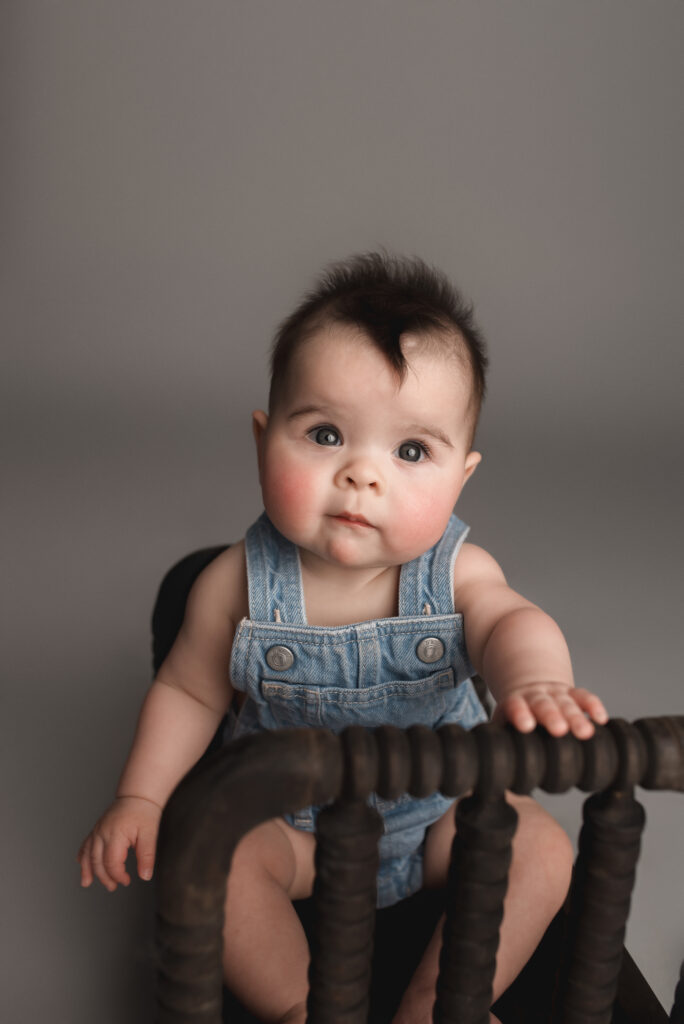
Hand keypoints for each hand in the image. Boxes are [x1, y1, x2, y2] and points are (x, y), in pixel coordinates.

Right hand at [78, 795, 161, 890]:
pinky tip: (81, 864)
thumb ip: (147, 856)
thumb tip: (145, 876)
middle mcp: (102, 833)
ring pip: (87, 854)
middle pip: (97, 861)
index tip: (127, 881)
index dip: (118, 876)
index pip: (111, 863)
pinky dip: (82, 856)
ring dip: (88, 870)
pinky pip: (85, 844)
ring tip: (87, 883)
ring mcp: (97, 830)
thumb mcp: (150, 834)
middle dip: (104, 877)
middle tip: (113, 886)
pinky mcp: (97, 829)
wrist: (137, 795)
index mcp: (115, 834)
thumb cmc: (144, 812)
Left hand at [493, 683, 607, 739]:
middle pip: (543, 705)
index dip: (520, 714)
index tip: (526, 726)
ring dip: (576, 717)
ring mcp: (555, 694)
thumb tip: (494, 780)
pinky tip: (601, 719)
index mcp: (514, 703)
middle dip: (552, 716)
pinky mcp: (573, 694)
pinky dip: (593, 706)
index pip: (515, 706)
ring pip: (566, 703)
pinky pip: (584, 697)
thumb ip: (498, 746)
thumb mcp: (502, 726)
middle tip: (559, 730)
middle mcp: (535, 697)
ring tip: (586, 733)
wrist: (528, 687)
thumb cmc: (516, 718)